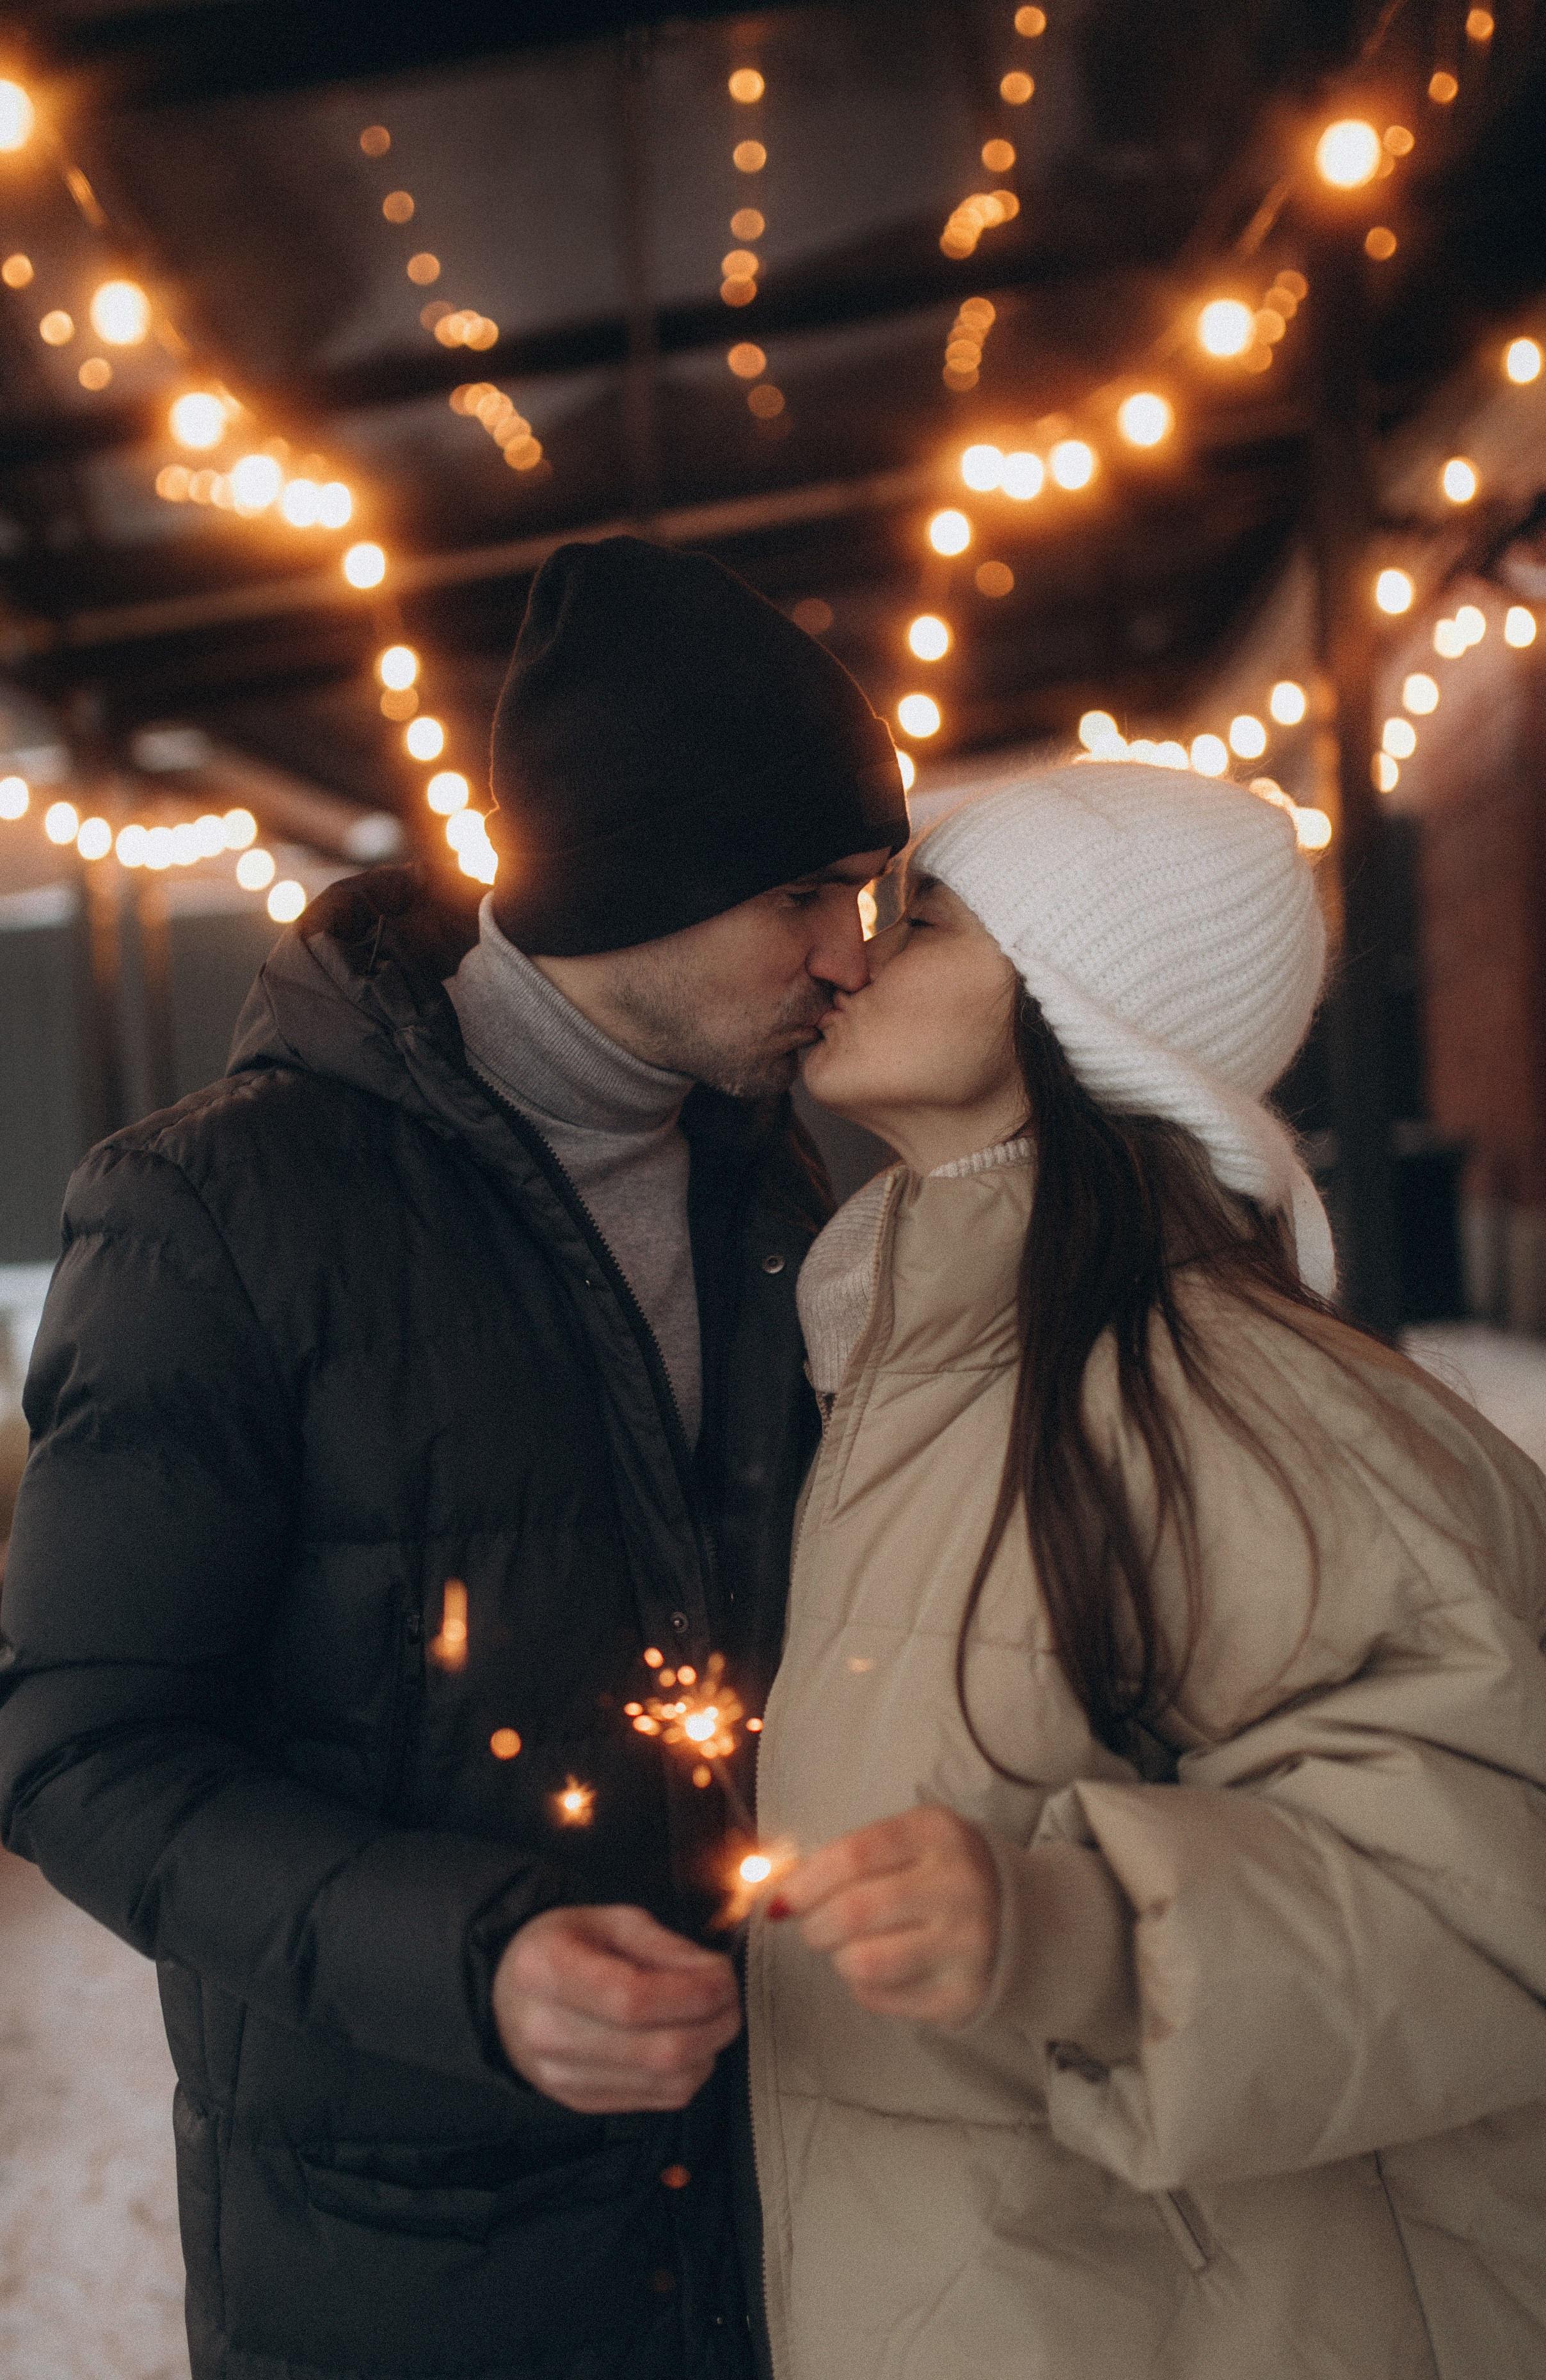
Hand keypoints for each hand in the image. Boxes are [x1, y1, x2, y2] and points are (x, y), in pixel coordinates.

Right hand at [492, 1905, 740, 2112]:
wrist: (510, 1996)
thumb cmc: (564, 1949)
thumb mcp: (609, 1921)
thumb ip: (664, 1945)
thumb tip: (716, 1974)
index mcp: (545, 1971)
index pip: (633, 1998)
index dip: (694, 1992)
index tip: (725, 1976)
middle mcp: (547, 2032)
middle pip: (658, 2049)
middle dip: (715, 2023)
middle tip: (731, 1997)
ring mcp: (561, 2077)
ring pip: (666, 2082)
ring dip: (710, 2050)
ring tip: (715, 2018)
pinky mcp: (581, 2103)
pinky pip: (658, 2100)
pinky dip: (691, 2073)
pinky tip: (692, 2044)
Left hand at [771, 1806, 999, 2026]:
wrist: (1023, 1918)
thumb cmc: (941, 1873)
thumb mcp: (909, 1842)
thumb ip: (848, 1858)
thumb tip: (779, 1893)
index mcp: (939, 1835)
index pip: (854, 1855)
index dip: (806, 1881)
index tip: (783, 1899)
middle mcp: (959, 1887)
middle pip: (854, 1912)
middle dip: (815, 1925)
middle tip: (813, 1926)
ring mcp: (967, 1945)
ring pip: (864, 1962)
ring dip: (838, 1958)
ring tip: (848, 1947)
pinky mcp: (963, 1994)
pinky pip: (882, 1998)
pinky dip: (863, 1986)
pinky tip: (880, 1968)